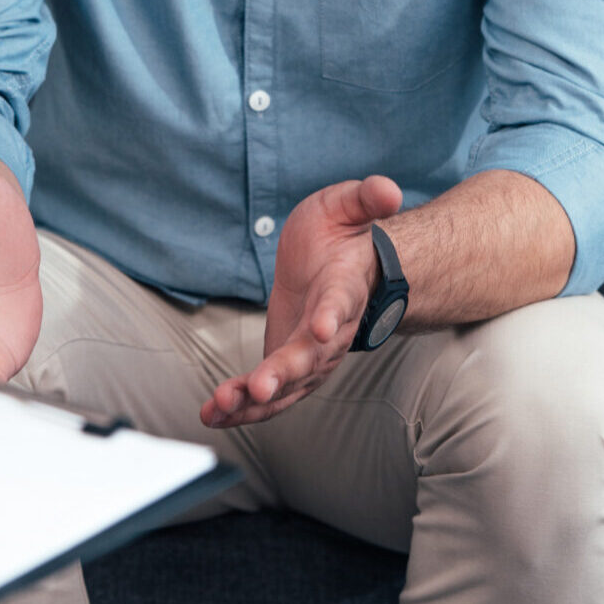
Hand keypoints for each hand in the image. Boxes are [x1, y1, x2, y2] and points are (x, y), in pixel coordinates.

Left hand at [202, 174, 402, 429]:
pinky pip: (267, 392)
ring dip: (258, 399)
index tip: (322, 329)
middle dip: (284, 373)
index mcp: (344, 288)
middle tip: (260, 388)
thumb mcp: (348, 205)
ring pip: (288, 383)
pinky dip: (241, 405)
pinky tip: (213, 414)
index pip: (340, 303)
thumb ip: (366, 198)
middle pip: (310, 356)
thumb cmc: (342, 235)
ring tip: (224, 406)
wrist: (340, 266)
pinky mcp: (288, 364)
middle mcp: (331, 330)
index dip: (331, 316)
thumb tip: (390, 189)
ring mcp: (311, 354)